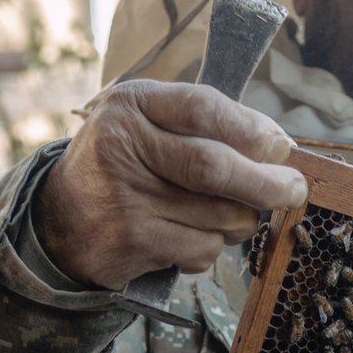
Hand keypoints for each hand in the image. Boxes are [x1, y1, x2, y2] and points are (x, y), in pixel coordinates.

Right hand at [33, 80, 305, 289]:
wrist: (59, 221)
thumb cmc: (125, 166)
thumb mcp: (149, 124)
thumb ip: (206, 125)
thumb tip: (280, 147)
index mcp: (132, 104)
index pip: (202, 108)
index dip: (252, 129)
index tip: (281, 146)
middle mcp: (122, 144)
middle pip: (214, 166)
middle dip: (267, 183)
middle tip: (293, 189)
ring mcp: (125, 196)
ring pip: (217, 214)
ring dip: (241, 220)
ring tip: (231, 215)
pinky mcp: (131, 240)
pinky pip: (203, 248)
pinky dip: (212, 247)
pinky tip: (189, 237)